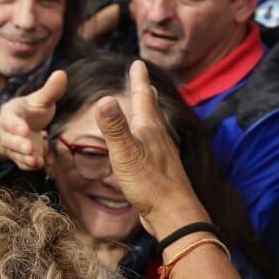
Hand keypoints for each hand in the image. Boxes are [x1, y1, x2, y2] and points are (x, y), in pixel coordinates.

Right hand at [0, 69, 66, 170]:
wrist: (21, 129)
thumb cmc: (31, 112)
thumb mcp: (40, 100)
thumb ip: (50, 91)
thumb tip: (61, 73)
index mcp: (11, 113)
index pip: (10, 119)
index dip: (16, 125)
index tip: (25, 130)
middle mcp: (8, 130)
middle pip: (9, 138)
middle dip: (18, 144)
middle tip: (29, 148)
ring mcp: (12, 146)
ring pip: (15, 153)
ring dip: (25, 157)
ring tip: (36, 161)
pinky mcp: (18, 157)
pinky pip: (21, 163)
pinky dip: (29, 165)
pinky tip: (40, 164)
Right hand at [92, 59, 206, 236]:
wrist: (174, 215)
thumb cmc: (151, 184)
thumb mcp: (126, 154)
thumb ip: (115, 128)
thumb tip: (104, 98)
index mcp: (150, 130)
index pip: (142, 98)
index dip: (138, 80)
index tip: (137, 63)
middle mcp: (158, 138)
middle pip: (151, 110)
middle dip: (145, 94)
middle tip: (143, 80)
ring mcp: (161, 154)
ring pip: (153, 127)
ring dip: (147, 114)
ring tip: (145, 108)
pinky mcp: (159, 170)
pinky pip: (151, 145)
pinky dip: (145, 136)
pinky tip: (144, 146)